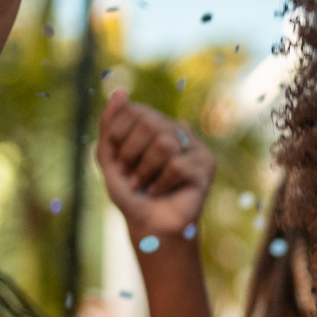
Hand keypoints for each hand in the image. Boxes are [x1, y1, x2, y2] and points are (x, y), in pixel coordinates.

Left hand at [96, 88, 214, 240]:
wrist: (149, 225)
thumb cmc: (130, 193)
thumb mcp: (110, 158)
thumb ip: (110, 126)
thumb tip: (120, 91)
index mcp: (154, 123)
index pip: (134, 110)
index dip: (119, 135)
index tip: (118, 159)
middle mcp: (177, 130)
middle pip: (150, 124)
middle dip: (131, 154)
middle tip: (130, 174)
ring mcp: (194, 147)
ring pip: (165, 144)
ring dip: (146, 170)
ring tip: (144, 184)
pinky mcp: (207, 166)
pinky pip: (177, 165)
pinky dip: (160, 183)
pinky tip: (159, 191)